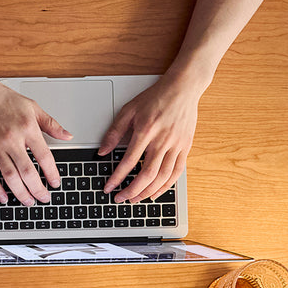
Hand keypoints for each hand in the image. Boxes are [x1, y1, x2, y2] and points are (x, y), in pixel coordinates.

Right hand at [0, 75, 72, 205]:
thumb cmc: (4, 98)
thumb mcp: (32, 107)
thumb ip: (51, 124)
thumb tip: (68, 136)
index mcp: (27, 128)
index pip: (44, 157)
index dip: (52, 174)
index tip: (55, 184)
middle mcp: (12, 139)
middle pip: (28, 172)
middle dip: (38, 190)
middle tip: (44, 199)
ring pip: (10, 176)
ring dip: (20, 193)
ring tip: (28, 202)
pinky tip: (4, 197)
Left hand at [98, 76, 201, 202]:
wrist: (183, 88)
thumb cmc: (156, 98)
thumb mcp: (129, 110)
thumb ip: (114, 132)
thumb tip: (102, 152)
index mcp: (146, 131)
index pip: (128, 161)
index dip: (117, 178)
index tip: (109, 188)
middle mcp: (162, 140)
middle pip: (147, 174)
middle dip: (132, 190)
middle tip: (121, 198)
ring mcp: (176, 145)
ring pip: (163, 176)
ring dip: (148, 191)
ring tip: (135, 199)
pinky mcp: (186, 147)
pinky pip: (177, 172)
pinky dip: (166, 186)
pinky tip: (156, 193)